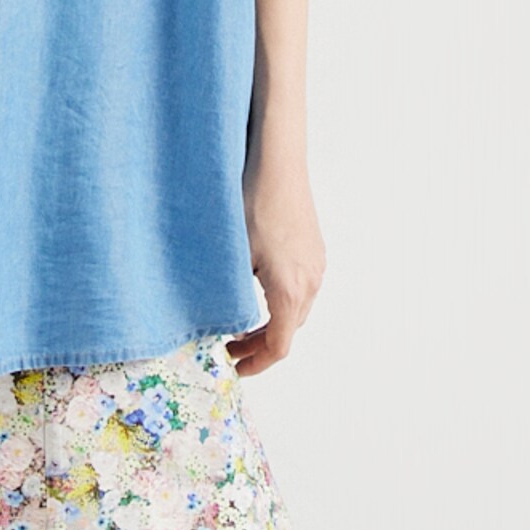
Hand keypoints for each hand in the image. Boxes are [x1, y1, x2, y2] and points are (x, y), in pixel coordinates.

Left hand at [226, 163, 324, 376]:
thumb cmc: (252, 203)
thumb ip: (229, 296)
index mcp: (289, 290)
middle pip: (289, 331)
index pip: (279, 346)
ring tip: (240, 322)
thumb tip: (214, 322)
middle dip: (260, 345)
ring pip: (296, 310)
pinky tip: (257, 289)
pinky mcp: (314, 249)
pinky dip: (280, 303)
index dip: (256, 364)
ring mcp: (316, 264)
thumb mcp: (232, 257)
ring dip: (271, 323)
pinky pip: (301, 289)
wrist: (277, 161)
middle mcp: (310, 281)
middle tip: (229, 347)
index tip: (233, 367)